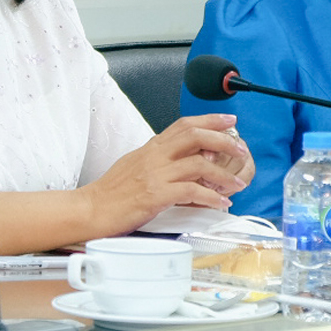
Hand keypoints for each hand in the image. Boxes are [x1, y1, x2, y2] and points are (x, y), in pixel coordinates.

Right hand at [78, 114, 255, 235]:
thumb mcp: (134, 167)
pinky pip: (192, 191)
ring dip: (224, 174)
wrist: (90, 210)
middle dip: (224, 140)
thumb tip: (183, 162)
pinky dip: (212, 196)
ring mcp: (155, 174)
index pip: (184, 125)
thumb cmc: (110, 194)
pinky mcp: (156, 194)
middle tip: (241, 149)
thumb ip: (158, 161)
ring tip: (237, 183)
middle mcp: (154, 156)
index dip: (210, 120)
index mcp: (149, 148)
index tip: (229, 120)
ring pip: (199, 163)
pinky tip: (221, 202)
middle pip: (195, 136)